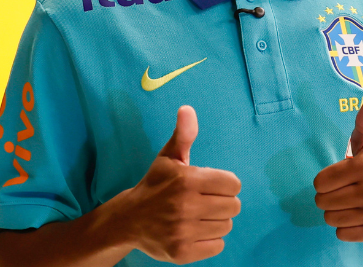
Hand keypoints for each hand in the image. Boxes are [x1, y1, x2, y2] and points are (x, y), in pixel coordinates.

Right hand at [112, 106, 241, 263]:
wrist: (128, 220)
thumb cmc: (155, 185)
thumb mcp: (168, 158)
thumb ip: (183, 134)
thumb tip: (187, 109)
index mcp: (187, 180)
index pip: (233, 184)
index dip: (225, 184)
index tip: (210, 186)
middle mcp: (186, 206)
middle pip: (234, 206)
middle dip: (222, 202)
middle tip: (205, 202)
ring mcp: (183, 231)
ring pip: (226, 226)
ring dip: (216, 221)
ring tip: (198, 216)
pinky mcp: (182, 253)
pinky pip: (218, 246)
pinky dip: (210, 240)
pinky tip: (195, 232)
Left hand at [313, 96, 362, 241]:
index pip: (320, 182)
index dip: (324, 181)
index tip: (337, 177)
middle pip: (323, 202)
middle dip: (327, 197)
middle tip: (343, 191)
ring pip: (331, 219)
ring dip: (335, 212)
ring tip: (349, 202)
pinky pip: (343, 234)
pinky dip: (345, 227)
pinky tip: (357, 215)